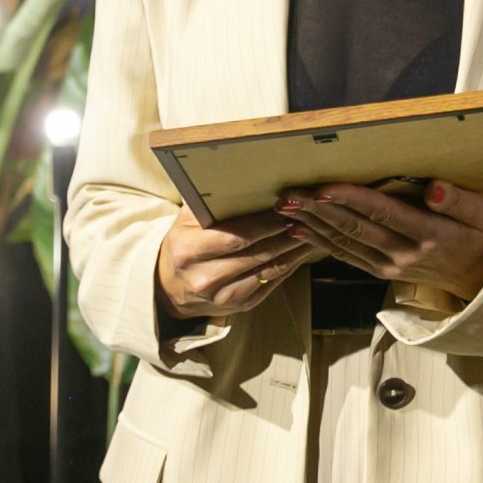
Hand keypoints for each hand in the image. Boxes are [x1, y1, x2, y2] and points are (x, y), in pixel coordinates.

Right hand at [154, 207, 315, 319]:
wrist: (170, 287)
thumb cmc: (184, 243)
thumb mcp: (186, 221)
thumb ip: (209, 202)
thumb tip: (241, 175)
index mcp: (188, 251)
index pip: (235, 236)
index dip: (264, 224)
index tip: (286, 208)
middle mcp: (204, 278)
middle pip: (257, 253)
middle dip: (286, 233)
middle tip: (308, 215)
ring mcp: (223, 296)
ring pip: (269, 270)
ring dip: (294, 249)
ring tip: (312, 229)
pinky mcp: (239, 306)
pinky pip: (272, 283)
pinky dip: (290, 265)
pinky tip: (302, 250)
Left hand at [278, 179, 482, 301]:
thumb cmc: (482, 234)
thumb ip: (459, 201)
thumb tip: (434, 189)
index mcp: (428, 235)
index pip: (383, 213)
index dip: (352, 200)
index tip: (324, 188)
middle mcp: (404, 254)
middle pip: (354, 230)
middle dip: (318, 211)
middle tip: (289, 195)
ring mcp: (390, 266)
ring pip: (344, 245)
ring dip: (312, 226)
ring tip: (286, 208)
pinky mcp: (381, 272)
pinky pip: (346, 257)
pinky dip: (320, 243)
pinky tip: (300, 231)